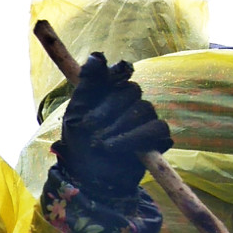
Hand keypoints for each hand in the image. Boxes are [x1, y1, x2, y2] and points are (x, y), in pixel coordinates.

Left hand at [54, 52, 172, 200]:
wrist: (89, 178)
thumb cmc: (79, 145)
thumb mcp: (76, 114)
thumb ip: (87, 85)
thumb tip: (98, 55)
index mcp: (108, 92)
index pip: (120, 71)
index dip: (116, 72)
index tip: (112, 76)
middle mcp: (129, 102)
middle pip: (130, 91)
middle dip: (108, 110)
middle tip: (90, 128)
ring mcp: (145, 119)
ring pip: (143, 110)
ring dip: (119, 127)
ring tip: (101, 144)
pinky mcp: (157, 138)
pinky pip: (157, 129)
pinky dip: (136, 138)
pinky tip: (117, 148)